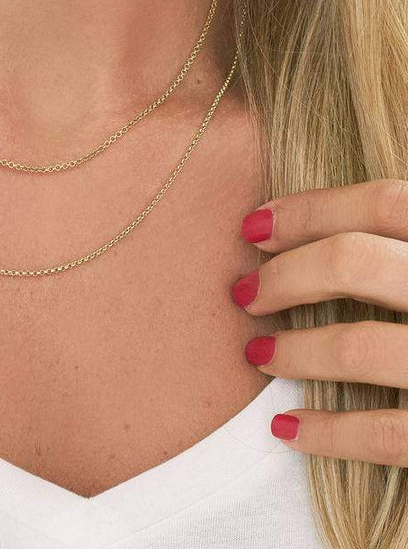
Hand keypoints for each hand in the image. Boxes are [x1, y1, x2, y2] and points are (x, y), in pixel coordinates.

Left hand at [231, 178, 407, 465]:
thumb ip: (399, 245)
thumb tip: (303, 226)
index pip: (384, 202)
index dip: (308, 210)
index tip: (252, 227)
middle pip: (355, 262)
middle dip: (284, 275)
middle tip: (244, 293)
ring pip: (361, 346)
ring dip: (294, 351)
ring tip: (257, 355)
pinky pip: (388, 434)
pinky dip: (327, 432)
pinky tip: (286, 427)